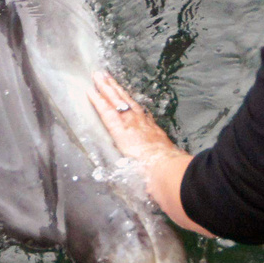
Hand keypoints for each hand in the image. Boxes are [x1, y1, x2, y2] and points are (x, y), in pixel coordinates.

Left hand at [87, 71, 213, 236]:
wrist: (172, 178)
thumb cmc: (173, 180)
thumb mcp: (170, 171)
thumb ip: (166, 172)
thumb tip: (171, 185)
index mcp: (155, 137)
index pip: (140, 118)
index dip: (130, 106)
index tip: (124, 96)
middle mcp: (145, 127)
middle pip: (127, 104)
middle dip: (117, 90)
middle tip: (106, 77)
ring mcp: (133, 126)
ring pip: (117, 103)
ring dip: (106, 89)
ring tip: (97, 77)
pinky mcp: (121, 131)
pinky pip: (107, 113)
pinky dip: (98, 102)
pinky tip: (90, 92)